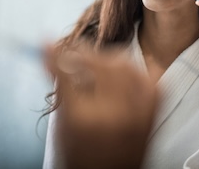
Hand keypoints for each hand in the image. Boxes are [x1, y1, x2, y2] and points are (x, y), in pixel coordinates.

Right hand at [45, 46, 158, 168]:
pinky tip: (121, 73)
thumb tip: (52, 55)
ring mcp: (137, 114)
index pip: (66, 74)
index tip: (47, 43)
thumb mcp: (62, 125)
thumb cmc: (80, 155)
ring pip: (126, 66)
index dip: (54, 54)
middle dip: (84, 53)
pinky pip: (148, 79)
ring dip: (108, 59)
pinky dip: (134, 70)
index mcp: (83, 120)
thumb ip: (60, 88)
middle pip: (100, 65)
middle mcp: (113, 115)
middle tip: (75, 54)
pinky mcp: (152, 113)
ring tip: (96, 64)